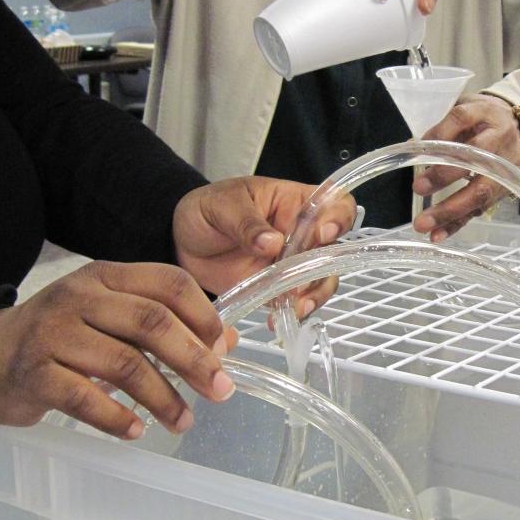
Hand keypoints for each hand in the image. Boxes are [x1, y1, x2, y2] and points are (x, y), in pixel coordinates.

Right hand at [0, 262, 239, 438]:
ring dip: (163, 397)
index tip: (223, 349)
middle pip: (152, 322)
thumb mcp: (112, 316)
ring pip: (125, 363)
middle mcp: (81, 297)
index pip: (169, 282)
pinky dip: (116, 418)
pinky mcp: (33, 373)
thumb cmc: (65, 336)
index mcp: (108, 276)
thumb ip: (165, 322)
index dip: (203, 315)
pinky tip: (136, 431)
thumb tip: (226, 343)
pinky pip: (85, 398)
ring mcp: (54, 333)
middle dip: (194, 360)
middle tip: (220, 389)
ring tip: (184, 421)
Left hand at [173, 177, 356, 317]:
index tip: (322, 235)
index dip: (338, 219)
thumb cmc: (206, 210)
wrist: (181, 241)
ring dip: (313, 294)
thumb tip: (272, 242)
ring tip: (293, 306)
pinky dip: (295, 312)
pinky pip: (300, 301)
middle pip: (335, 249)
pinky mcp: (280, 286)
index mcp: (295, 202)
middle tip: (298, 281)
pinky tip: (278, 317)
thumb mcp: (222, 206)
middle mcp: (303, 233)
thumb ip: (246, 223)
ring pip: (323, 279)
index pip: (335, 204)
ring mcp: (293, 262)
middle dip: (322, 268)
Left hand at [411, 93, 519, 241]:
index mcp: (489, 115)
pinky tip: (437, 235)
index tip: (418, 150)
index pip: (462, 119)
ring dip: (450, 211)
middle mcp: (501, 142)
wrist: (514, 127)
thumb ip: (442, 128)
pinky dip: (456, 224)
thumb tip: (415, 149)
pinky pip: (478, 210)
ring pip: (480, 193)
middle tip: (418, 188)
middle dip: (446, 177)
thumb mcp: (465, 109)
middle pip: (476, 163)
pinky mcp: (502, 191)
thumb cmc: (482, 119)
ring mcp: (505, 170)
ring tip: (424, 225)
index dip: (441, 134)